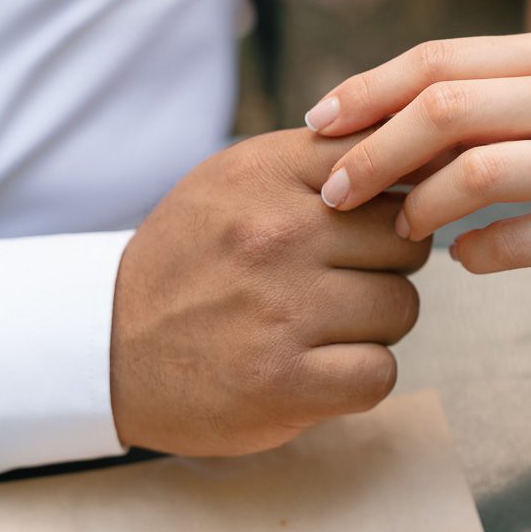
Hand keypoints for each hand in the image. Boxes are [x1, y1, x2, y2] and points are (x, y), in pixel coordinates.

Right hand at [110, 130, 430, 455]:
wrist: (107, 346)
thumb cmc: (192, 259)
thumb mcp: (238, 181)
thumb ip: (321, 160)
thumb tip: (423, 149)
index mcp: (265, 173)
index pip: (386, 161)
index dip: (396, 196)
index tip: (374, 221)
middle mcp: (276, 234)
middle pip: (406, 239)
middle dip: (386, 265)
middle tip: (338, 282)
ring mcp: (282, 310)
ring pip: (402, 307)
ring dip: (374, 324)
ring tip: (320, 325)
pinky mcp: (286, 382)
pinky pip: (380, 372)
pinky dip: (359, 377)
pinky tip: (319, 368)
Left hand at [304, 30, 530, 275]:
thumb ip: (493, 97)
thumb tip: (382, 121)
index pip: (440, 59)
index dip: (368, 90)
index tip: (318, 122)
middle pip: (446, 108)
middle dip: (374, 152)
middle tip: (336, 192)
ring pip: (475, 173)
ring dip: (419, 207)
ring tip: (402, 228)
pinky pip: (516, 241)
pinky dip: (473, 253)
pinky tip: (463, 259)